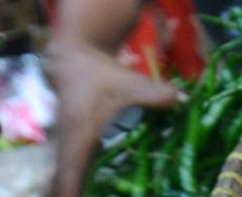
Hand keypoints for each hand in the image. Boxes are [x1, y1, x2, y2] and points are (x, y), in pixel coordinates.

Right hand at [45, 39, 179, 196]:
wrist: (74, 58)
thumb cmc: (101, 73)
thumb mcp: (129, 82)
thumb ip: (155, 94)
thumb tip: (182, 99)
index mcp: (79, 136)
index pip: (69, 176)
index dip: (69, 195)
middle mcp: (67, 145)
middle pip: (59, 184)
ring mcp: (63, 146)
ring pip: (59, 178)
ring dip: (68, 192)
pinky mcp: (66, 144)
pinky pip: (64, 171)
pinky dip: (69, 185)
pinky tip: (81, 193)